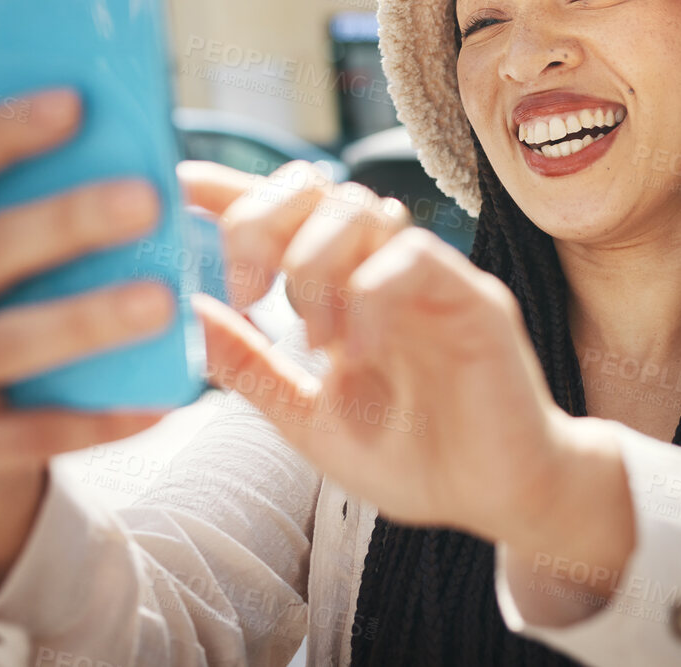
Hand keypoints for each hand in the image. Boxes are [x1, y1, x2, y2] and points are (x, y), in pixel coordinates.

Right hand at [0, 89, 176, 601]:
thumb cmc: (2, 316)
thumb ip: (21, 188)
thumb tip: (61, 86)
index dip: (3, 132)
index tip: (76, 101)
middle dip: (66, 221)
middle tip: (147, 198)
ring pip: (7, 342)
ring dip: (88, 319)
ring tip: (164, 300)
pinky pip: (33, 431)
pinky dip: (97, 418)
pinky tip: (159, 401)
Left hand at [177, 161, 630, 569]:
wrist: (496, 498)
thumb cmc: (413, 455)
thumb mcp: (308, 417)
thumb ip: (253, 368)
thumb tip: (195, 312)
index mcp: (343, 287)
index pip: (287, 213)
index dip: (235, 189)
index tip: (184, 182)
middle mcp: (385, 268)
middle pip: (319, 189)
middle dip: (263, 221)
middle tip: (247, 289)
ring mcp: (431, 277)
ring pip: (363, 210)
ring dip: (315, 266)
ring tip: (314, 339)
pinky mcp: (474, 299)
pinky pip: (413, 259)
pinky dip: (368, 297)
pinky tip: (356, 353)